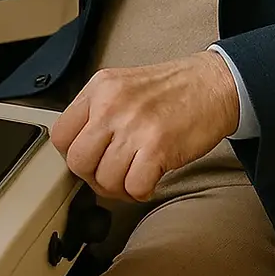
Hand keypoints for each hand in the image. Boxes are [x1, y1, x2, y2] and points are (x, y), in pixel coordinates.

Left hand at [50, 51, 239, 202]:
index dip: (72, 156)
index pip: (60, 134)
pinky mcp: (157, 147)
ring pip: (105, 180)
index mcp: (100, 88)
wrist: (214, 84)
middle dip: (94, 177)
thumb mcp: (123, 85)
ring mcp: (134, 126)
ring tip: (134, 177)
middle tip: (112, 174)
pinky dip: (141, 191)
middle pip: (77, 162)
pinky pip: (133, 187)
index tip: (90, 160)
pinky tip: (150, 180)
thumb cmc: (173, 89)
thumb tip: (79, 148)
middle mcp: (111, 105)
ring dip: (120, 188)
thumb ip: (97, 110)